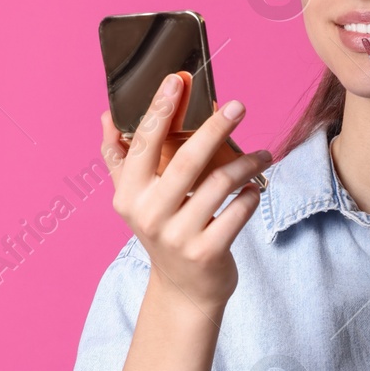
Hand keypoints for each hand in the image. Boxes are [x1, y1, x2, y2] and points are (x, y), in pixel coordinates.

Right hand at [101, 73, 273, 316]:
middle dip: (215, 128)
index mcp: (129, 195)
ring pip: (219, 184)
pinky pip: (238, 212)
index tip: (177, 80)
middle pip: (186, 160)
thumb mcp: (134, 198)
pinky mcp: (207, 252)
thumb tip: (106, 115)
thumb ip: (120, 157)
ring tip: (263, 154)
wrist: (183, 289)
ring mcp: (177, 235)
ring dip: (247, 164)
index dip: (159, 110)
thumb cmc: (163, 231)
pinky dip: (251, 196)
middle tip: (238, 105)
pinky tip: (255, 189)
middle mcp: (149, 214)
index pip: (143, 143)